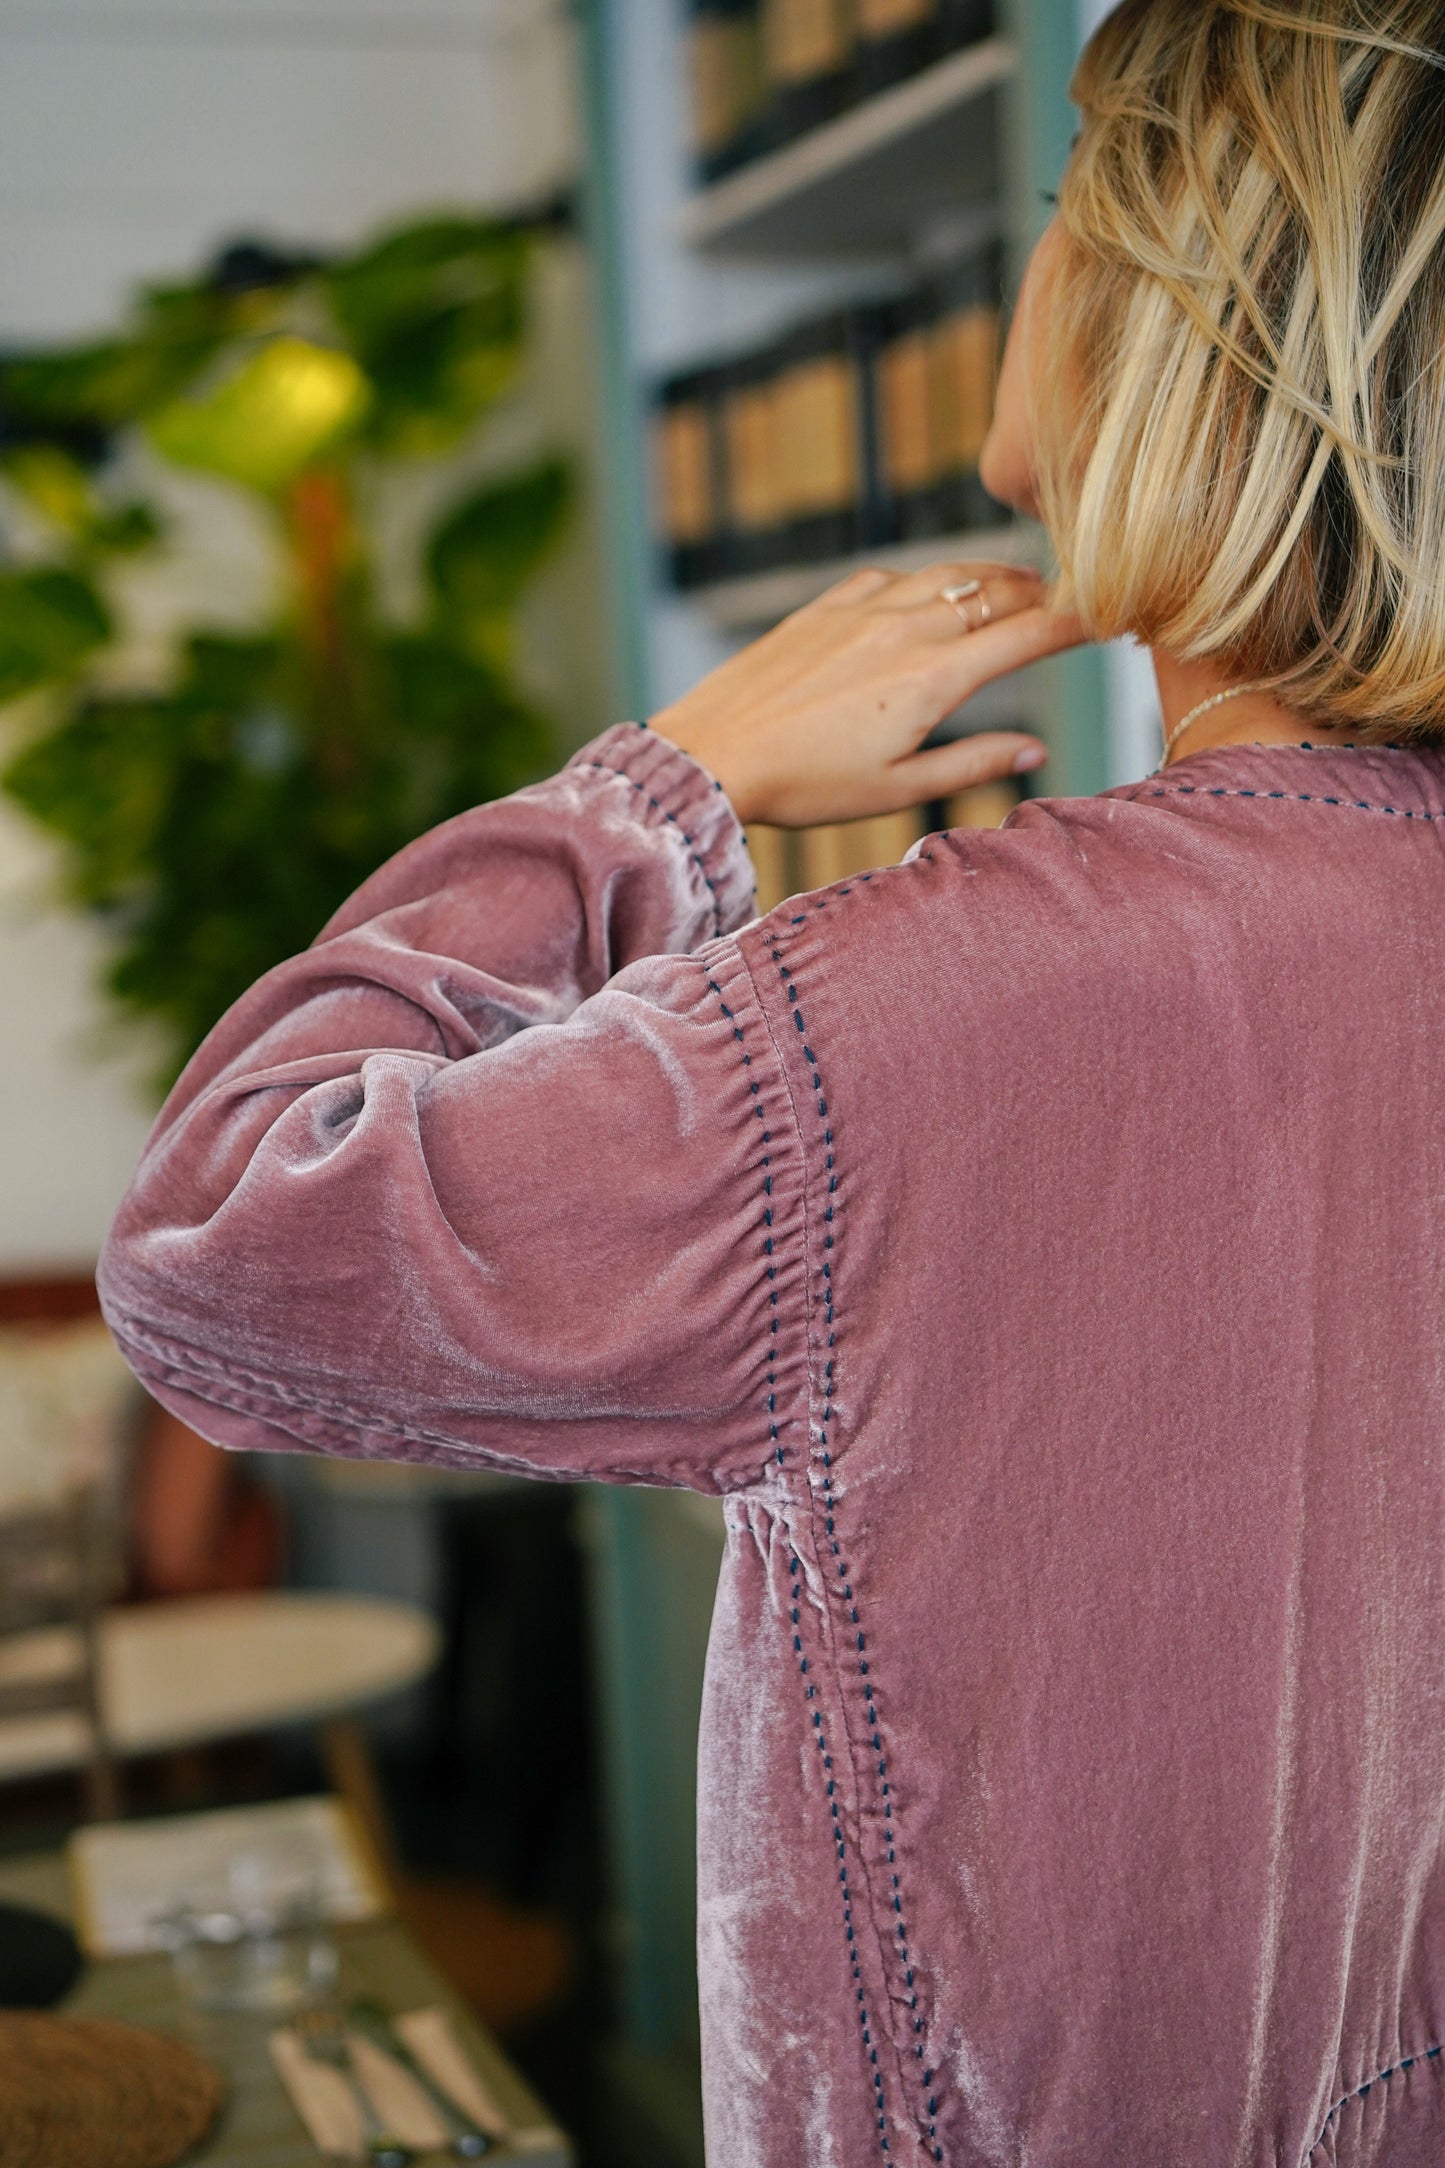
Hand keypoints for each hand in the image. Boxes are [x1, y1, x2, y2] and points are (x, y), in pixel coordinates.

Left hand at [649, 560, 1087, 827]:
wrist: (713, 752)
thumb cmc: (804, 785)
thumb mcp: (898, 791)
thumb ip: (972, 766)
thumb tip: (1034, 752)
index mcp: (934, 678)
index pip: (1029, 634)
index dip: (1079, 622)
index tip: (1110, 619)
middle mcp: (907, 628)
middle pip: (997, 592)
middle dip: (1043, 593)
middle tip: (1070, 600)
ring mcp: (864, 609)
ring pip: (948, 574)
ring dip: (991, 578)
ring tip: (1015, 589)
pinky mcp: (827, 605)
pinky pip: (894, 575)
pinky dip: (928, 578)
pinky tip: (931, 591)